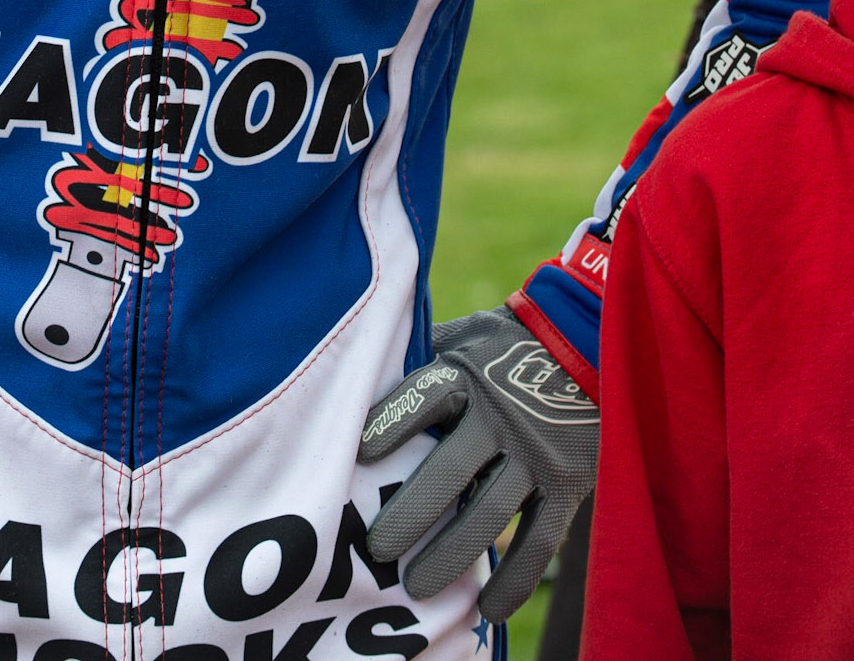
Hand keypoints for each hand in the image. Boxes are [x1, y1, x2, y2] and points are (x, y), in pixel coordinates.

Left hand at [359, 306, 597, 622]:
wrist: (588, 343)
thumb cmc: (507, 345)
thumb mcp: (466, 336)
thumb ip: (424, 355)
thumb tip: (366, 367)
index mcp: (468, 375)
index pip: (424, 398)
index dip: (391, 424)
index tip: (358, 454)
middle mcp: (501, 416)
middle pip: (450, 470)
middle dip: (410, 513)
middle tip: (374, 549)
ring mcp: (537, 454)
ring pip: (489, 513)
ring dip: (451, 555)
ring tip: (414, 587)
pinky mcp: (567, 485)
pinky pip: (541, 541)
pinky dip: (514, 579)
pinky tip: (486, 608)